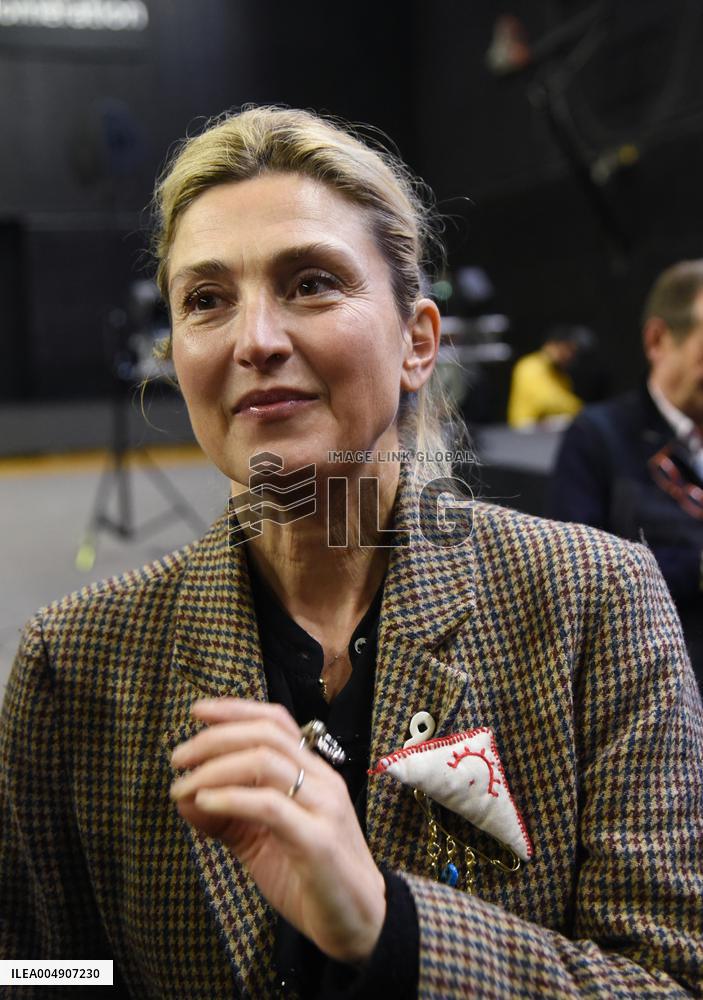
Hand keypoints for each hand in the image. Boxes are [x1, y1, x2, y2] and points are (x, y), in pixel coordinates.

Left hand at [170, 698, 385, 962]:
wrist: (361, 923)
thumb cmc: (310, 878)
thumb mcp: (260, 842)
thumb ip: (226, 816)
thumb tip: (184, 797)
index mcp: (313, 773)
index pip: (277, 722)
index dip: (236, 710)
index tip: (197, 712)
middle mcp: (322, 780)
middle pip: (266, 735)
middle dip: (214, 739)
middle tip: (178, 758)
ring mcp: (324, 807)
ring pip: (266, 762)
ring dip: (214, 769)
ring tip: (182, 786)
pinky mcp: (318, 841)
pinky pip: (270, 806)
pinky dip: (231, 799)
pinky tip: (204, 803)